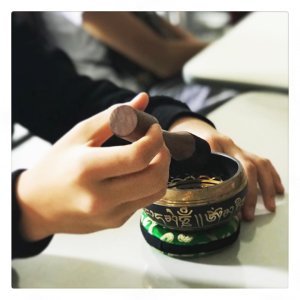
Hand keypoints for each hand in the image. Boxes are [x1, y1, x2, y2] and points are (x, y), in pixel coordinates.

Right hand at [15, 93, 170, 240]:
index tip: (154, 128)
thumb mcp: (79, 135)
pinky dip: (148, 183)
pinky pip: (145, 200)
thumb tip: (144, 98)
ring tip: (149, 156)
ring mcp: (110, 214)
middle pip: (155, 177)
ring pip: (156, 190)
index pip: (138, 156)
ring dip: (161, 169)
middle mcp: (100, 197)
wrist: (37, 206)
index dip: (155, 138)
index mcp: (86, 169)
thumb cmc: (56, 165)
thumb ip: (114, 115)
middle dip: (164, 154)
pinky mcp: (115, 222)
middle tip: (157, 142)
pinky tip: (135, 173)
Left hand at [169, 117, 283, 220]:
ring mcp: (237, 148)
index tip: (229, 203)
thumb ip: (174, 164)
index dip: (227, 180)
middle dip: (249, 191)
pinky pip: (262, 162)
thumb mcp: (176, 151)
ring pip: (258, 164)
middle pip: (245, 165)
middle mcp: (227, 144)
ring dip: (266, 186)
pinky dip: (272, 176)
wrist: (191, 126)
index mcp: (208, 143)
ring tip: (267, 207)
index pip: (220, 160)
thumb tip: (165, 188)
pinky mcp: (243, 152)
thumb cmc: (183, 141)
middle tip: (247, 213)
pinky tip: (277, 190)